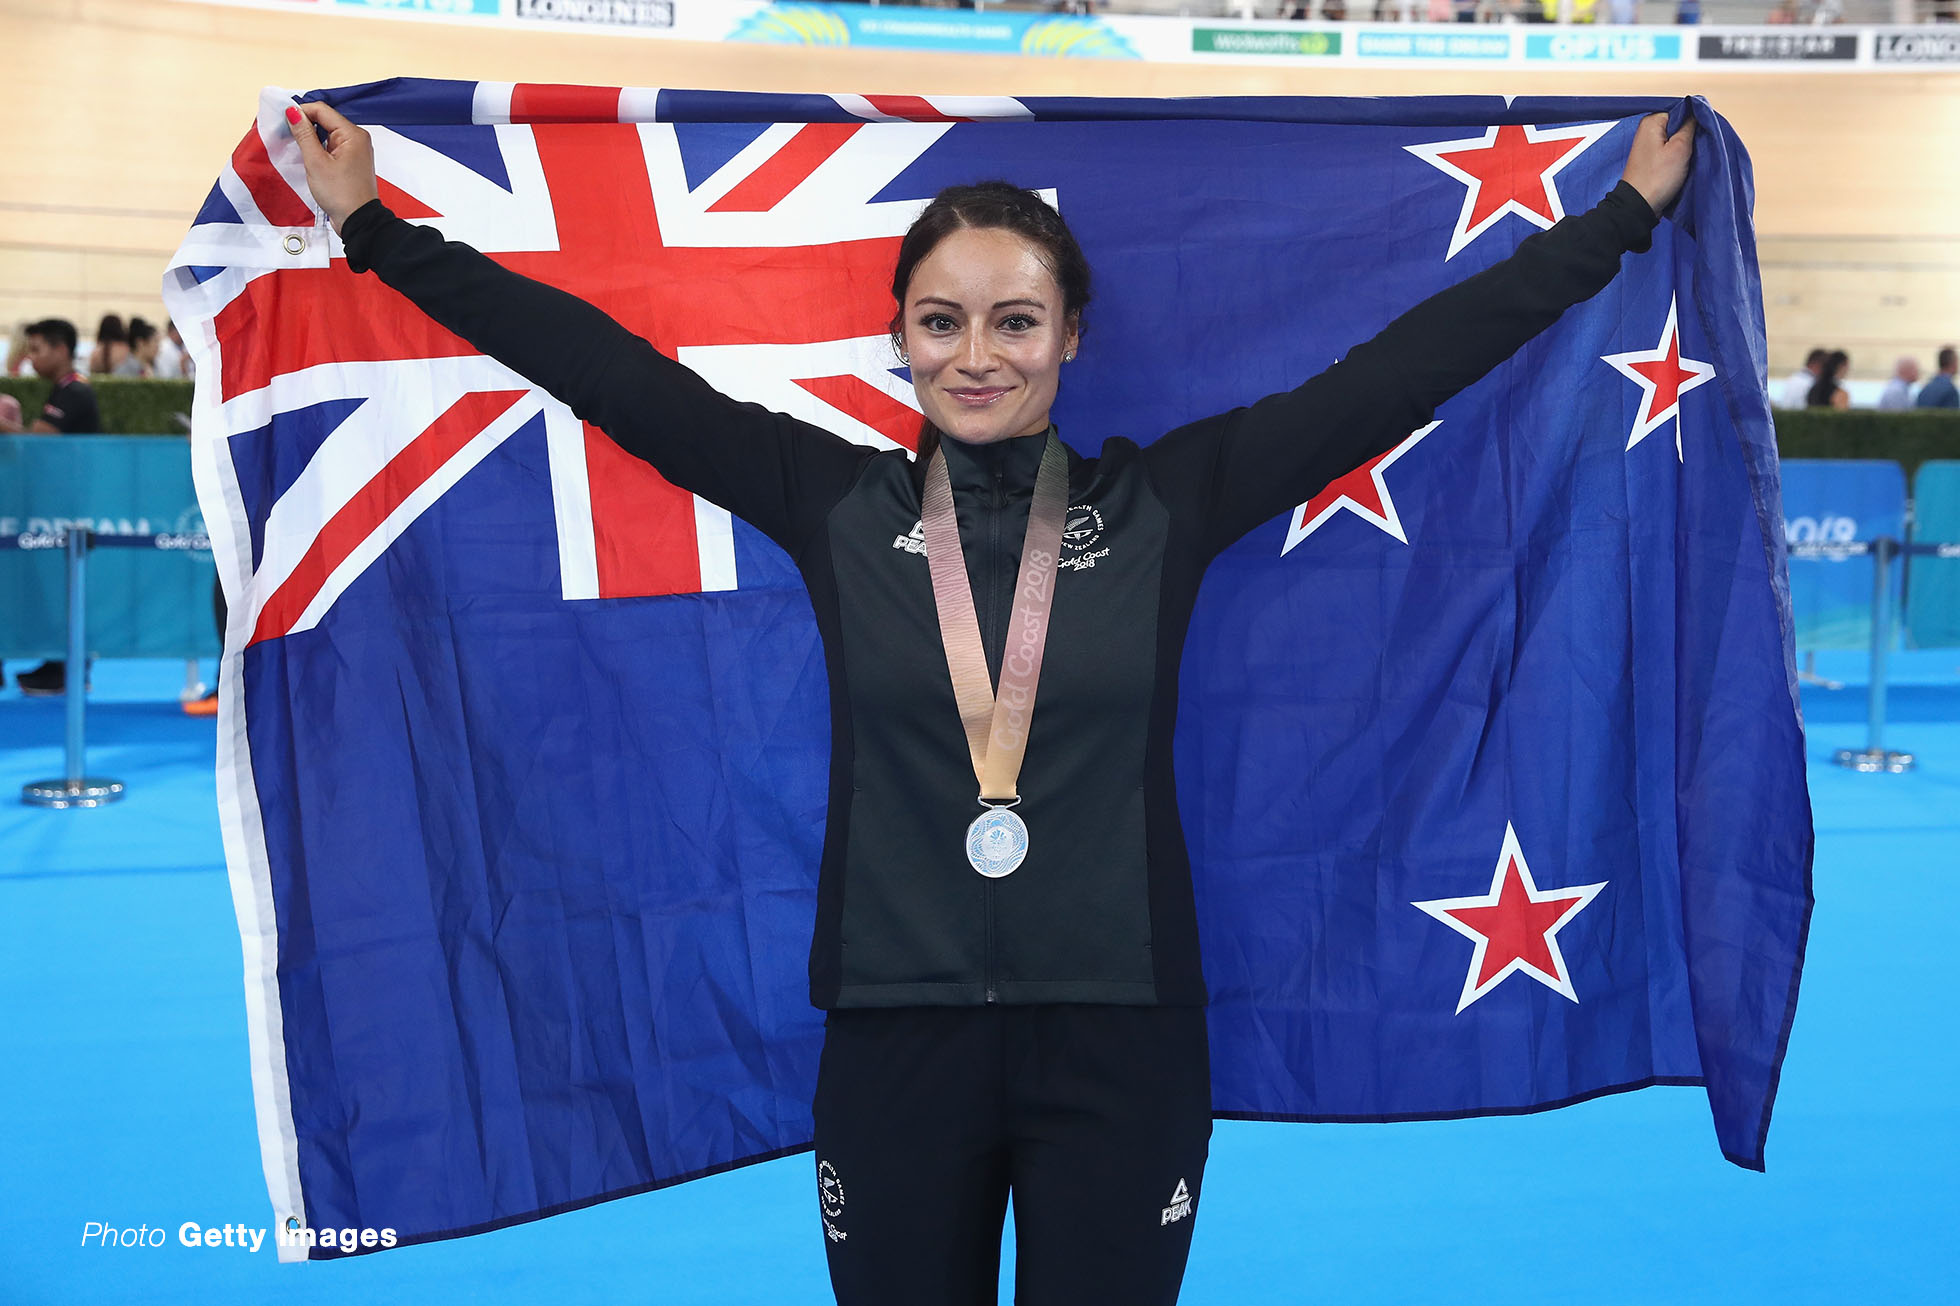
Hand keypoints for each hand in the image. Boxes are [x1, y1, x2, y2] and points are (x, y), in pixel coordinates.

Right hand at [284, 100, 378, 232]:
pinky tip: (307, 156)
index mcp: (353, 134)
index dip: (301, 112)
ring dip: (310, 137)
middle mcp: (357, 138)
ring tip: (295, 147)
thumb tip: (292, 111)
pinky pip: (331, 146)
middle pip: (325, 120)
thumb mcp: (316, 162)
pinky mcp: (351, 162)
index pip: (322, 110)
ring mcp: (355, 150)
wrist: (358, 221)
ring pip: (327, 133)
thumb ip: (304, 134)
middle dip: (305, 124)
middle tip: (287, 135)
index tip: (283, 121)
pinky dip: (318, 148)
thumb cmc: (340, 194)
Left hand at [1620, 112, 1694, 216]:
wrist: (1640, 205)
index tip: (1697, 137)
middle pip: (1679, 126)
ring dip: (1685, 149)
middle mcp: (1647, 131)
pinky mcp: (1652, 159)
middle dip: (1689, 137)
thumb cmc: (1657, 178)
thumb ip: (1690, 125)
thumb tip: (1696, 111)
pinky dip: (1678, 158)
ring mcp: (1649, 146)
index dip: (1694, 123)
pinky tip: (1681, 166)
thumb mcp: (1680, 148)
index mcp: (1651, 122)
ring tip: (1686, 160)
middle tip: (1691, 151)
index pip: (1681, 112)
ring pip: (1676, 140)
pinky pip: (1670, 152)